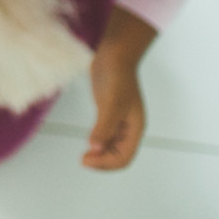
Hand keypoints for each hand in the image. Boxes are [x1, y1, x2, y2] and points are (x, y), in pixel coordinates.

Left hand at [82, 49, 145, 169]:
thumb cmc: (117, 76)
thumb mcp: (111, 103)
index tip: (87, 160)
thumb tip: (95, 148)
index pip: (124, 157)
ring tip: (84, 156)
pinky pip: (105, 135)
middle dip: (102, 161)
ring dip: (99, 154)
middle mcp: (129, 128)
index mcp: (135, 128)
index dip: (106, 163)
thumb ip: (104, 126)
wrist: (114, 55)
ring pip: (111, 147)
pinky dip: (97, 143)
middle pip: (118, 155)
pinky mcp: (109, 113)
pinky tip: (88, 142)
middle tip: (83, 160)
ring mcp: (119, 121)